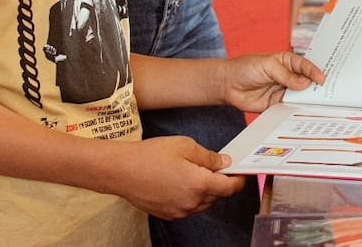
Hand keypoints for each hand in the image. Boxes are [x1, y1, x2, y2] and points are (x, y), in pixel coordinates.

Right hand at [112, 136, 242, 218]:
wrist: (121, 171)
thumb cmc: (150, 155)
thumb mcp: (185, 146)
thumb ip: (209, 157)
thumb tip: (224, 163)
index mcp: (199, 184)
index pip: (229, 188)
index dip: (238, 180)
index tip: (240, 173)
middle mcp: (191, 202)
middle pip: (217, 196)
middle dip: (220, 182)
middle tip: (215, 166)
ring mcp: (179, 211)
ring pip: (203, 203)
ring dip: (206, 191)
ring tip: (195, 172)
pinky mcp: (168, 214)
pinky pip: (188, 207)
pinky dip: (192, 197)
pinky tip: (182, 182)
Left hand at [219, 52, 325, 112]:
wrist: (228, 85)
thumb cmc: (246, 68)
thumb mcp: (267, 66)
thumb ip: (285, 75)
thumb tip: (304, 83)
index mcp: (287, 62)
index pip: (304, 65)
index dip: (314, 71)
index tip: (322, 78)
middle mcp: (288, 76)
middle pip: (306, 81)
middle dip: (316, 86)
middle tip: (328, 92)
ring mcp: (283, 90)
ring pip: (300, 96)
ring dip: (308, 99)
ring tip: (319, 104)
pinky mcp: (277, 104)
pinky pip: (289, 107)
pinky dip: (296, 110)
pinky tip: (304, 112)